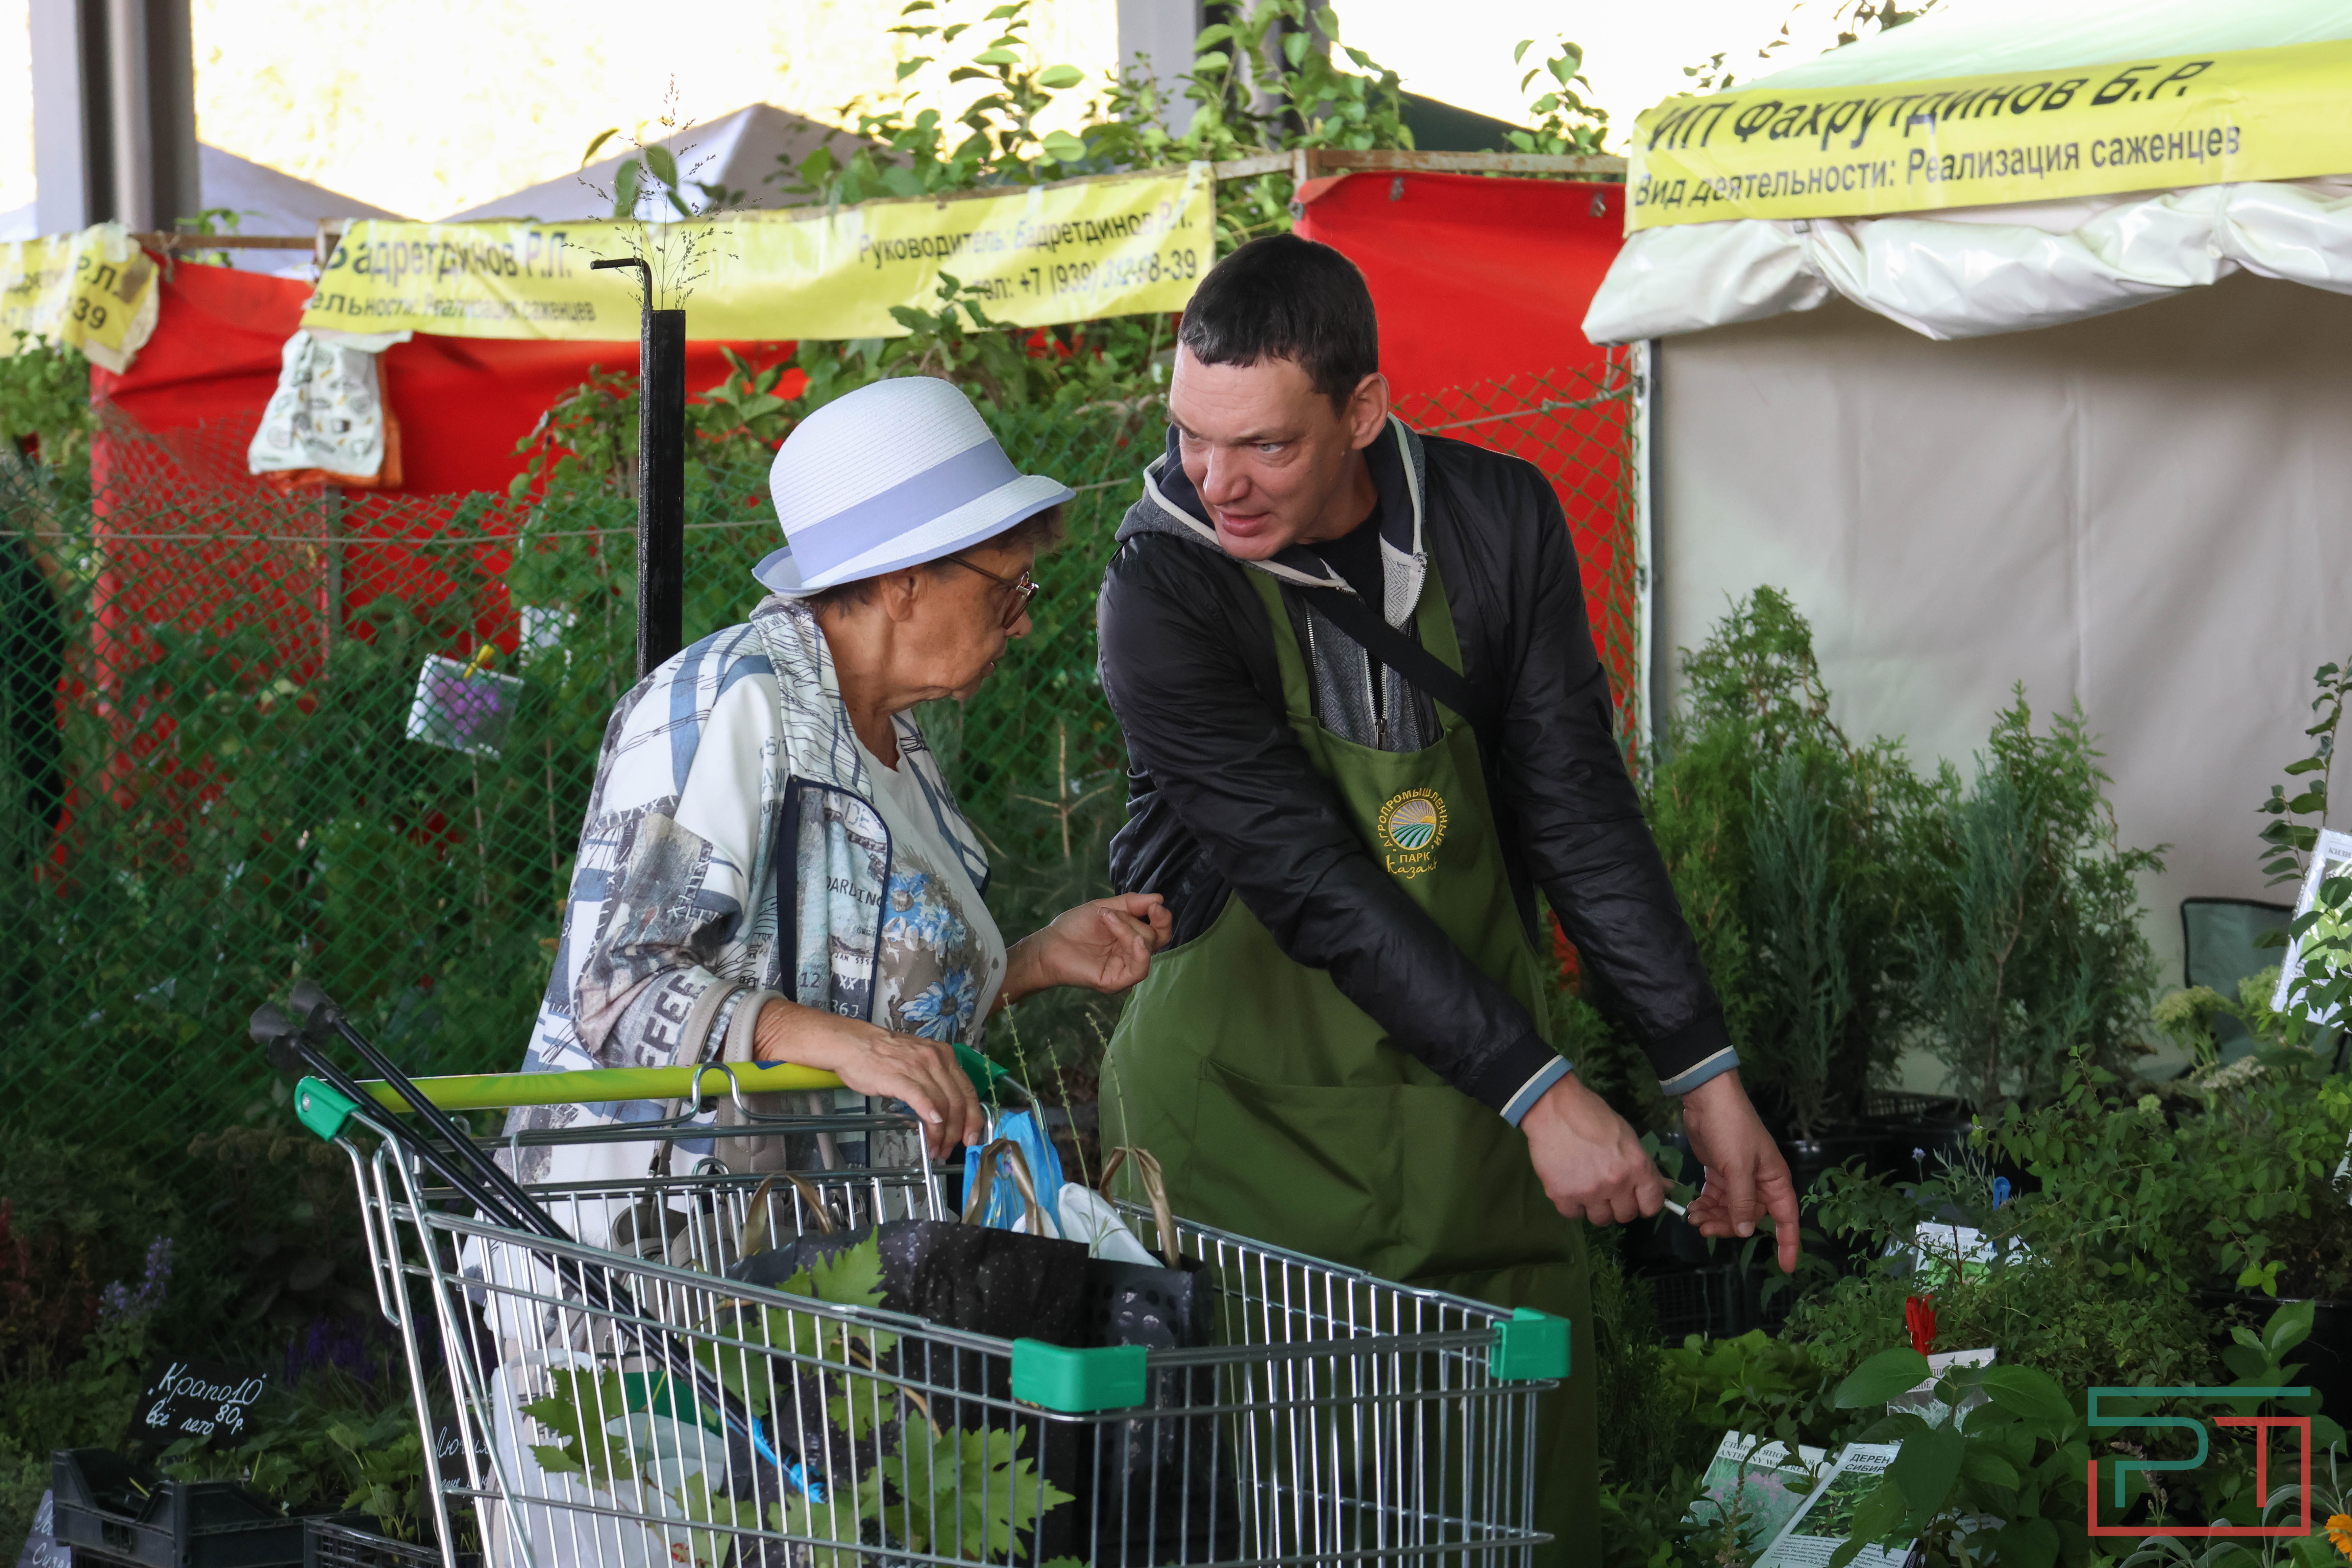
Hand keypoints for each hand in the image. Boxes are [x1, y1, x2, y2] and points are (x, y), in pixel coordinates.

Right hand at [751, 998, 982, 1161]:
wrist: (854, 1044)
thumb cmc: (884, 1055)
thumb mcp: (919, 1061)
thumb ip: (935, 1080)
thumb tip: (947, 1110)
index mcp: (944, 1056)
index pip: (968, 1090)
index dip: (973, 1118)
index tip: (971, 1137)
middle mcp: (936, 1059)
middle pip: (958, 1101)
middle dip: (958, 1131)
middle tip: (949, 1149)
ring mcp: (918, 1067)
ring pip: (943, 1104)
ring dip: (942, 1132)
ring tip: (935, 1148)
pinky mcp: (899, 1077)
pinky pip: (922, 1098)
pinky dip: (931, 1115)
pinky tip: (932, 1129)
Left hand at [1001, 893, 1171, 1003]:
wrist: (1048, 944)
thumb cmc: (1075, 926)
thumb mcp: (1104, 907)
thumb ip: (1131, 904)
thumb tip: (1160, 899)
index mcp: (1132, 937)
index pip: (1159, 930)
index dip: (1162, 918)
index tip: (1156, 906)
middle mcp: (1132, 954)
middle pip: (1155, 938)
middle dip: (1135, 921)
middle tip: (1111, 913)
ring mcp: (1124, 969)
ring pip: (1146, 949)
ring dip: (1130, 930)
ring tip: (1106, 919)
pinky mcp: (1115, 981)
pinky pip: (1139, 970)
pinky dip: (1141, 954)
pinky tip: (1135, 942)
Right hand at [1521, 1072, 1665, 1225]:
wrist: (1553, 1107)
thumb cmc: (1593, 1116)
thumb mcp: (1627, 1137)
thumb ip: (1645, 1166)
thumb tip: (1665, 1188)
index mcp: (1636, 1167)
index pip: (1652, 1205)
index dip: (1645, 1203)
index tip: (1636, 1198)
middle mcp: (1616, 1184)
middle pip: (1626, 1215)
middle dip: (1619, 1204)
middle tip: (1608, 1188)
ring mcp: (1588, 1192)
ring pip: (1600, 1219)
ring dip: (1596, 1206)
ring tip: (1587, 1186)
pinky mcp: (1562, 1196)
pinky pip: (1573, 1214)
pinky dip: (1573, 1204)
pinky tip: (1569, 1185)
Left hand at [1680, 1070, 1801, 1272]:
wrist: (1707, 1099)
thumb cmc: (1731, 1129)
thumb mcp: (1738, 1167)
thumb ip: (1743, 1201)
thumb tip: (1747, 1231)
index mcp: (1774, 1180)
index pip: (1787, 1218)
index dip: (1788, 1243)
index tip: (1786, 1267)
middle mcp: (1760, 1182)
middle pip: (1751, 1217)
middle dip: (1730, 1227)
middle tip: (1704, 1229)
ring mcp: (1739, 1177)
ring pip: (1731, 1210)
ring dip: (1714, 1218)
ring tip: (1693, 1219)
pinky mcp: (1720, 1172)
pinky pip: (1716, 1198)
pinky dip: (1706, 1205)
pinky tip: (1692, 1209)